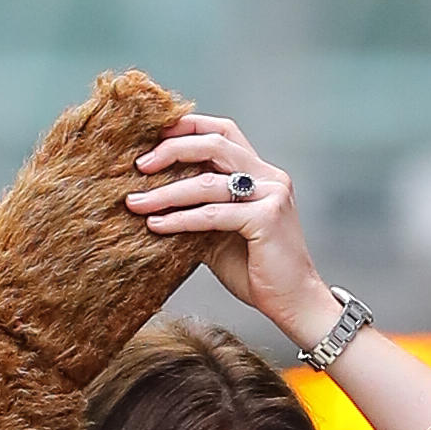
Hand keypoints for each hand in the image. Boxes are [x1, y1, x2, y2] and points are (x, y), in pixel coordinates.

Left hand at [126, 115, 334, 350]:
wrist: (294, 303)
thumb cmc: (258, 271)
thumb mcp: (221, 234)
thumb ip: (199, 211)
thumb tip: (154, 200)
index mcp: (261, 174)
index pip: (223, 131)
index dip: (188, 127)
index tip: (153, 138)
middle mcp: (269, 177)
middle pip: (214, 143)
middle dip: (172, 149)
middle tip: (140, 166)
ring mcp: (271, 195)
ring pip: (207, 181)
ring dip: (166, 191)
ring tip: (136, 202)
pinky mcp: (266, 219)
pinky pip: (212, 214)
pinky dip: (180, 219)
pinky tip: (156, 224)